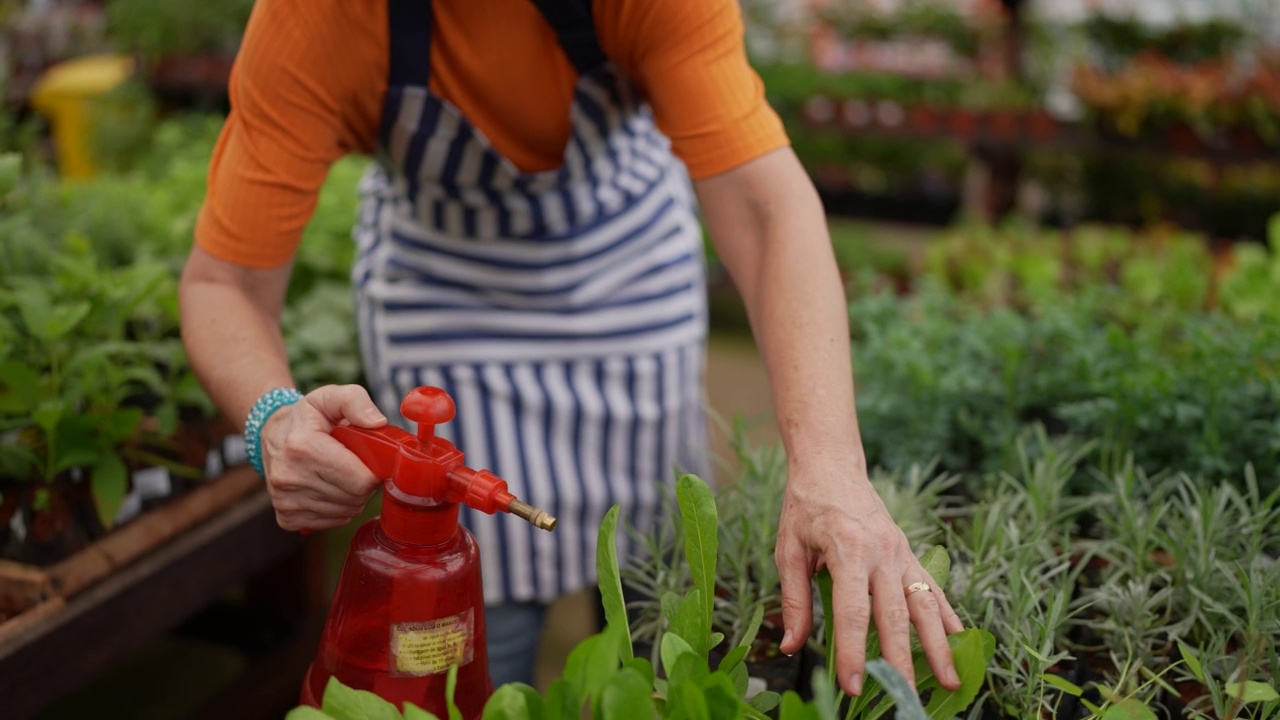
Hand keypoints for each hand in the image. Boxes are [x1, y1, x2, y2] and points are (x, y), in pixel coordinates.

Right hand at [259, 384, 387, 530]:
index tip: (371, 461)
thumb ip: (355, 401)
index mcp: (302, 446)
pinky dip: (338, 510)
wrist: (271, 435)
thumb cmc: (307, 418)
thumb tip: (377, 422)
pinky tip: (330, 489)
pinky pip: (330, 523)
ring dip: (352, 498)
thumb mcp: (328, 397)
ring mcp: (285, 501)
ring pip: (345, 513)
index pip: (360, 479)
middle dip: (365, 484)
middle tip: (358, 467)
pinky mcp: (286, 518)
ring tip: (343, 476)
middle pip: (355, 498)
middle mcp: (289, 477)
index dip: (374, 471)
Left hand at [774, 457, 964, 696]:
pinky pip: (933, 588)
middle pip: (895, 615)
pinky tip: (960, 641)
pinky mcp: (909, 553)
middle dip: (902, 661)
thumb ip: (794, 600)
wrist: (831, 466)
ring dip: (938, 646)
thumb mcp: (788, 550)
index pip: (852, 612)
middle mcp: (881, 553)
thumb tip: (792, 646)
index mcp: (847, 550)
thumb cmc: (805, 507)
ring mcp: (901, 553)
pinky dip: (947, 616)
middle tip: (906, 698)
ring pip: (924, 605)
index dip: (853, 652)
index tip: (854, 686)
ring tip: (951, 681)